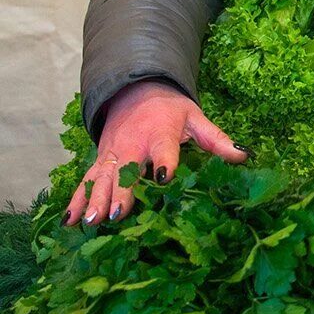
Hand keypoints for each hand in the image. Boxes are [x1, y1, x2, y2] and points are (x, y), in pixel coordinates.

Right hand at [65, 81, 246, 225]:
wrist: (135, 90)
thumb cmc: (170, 110)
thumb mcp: (196, 118)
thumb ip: (217, 139)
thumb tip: (244, 155)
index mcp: (160, 134)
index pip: (163, 149)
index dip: (164, 162)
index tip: (164, 178)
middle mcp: (132, 145)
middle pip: (125, 171)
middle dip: (120, 192)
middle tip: (116, 214)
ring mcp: (113, 154)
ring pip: (101, 179)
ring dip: (94, 200)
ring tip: (91, 223)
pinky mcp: (100, 161)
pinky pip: (86, 181)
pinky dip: (76, 199)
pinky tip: (69, 221)